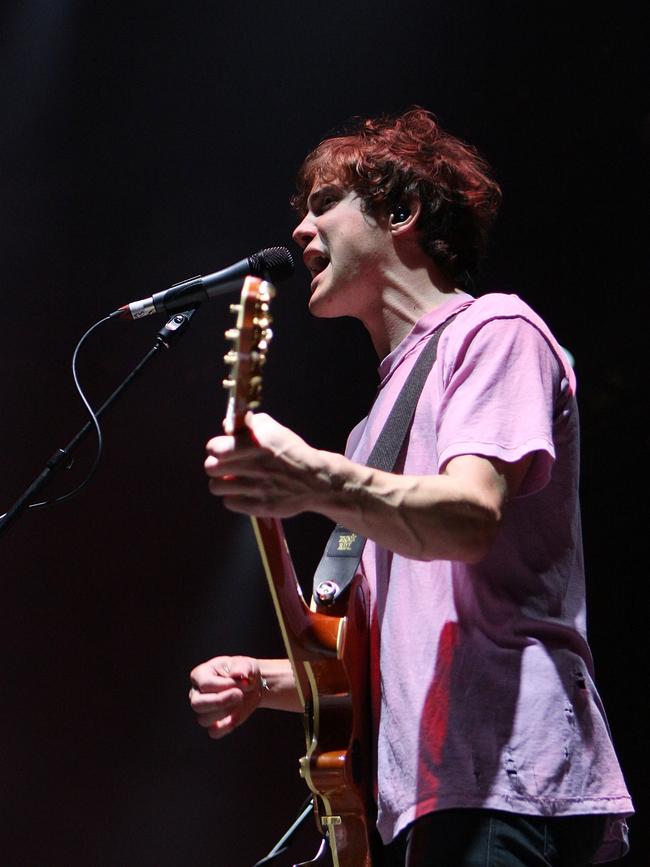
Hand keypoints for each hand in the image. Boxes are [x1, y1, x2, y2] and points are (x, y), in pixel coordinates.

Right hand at [189, 655, 263, 738]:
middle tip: (240, 695)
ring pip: (203, 719)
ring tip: (240, 701)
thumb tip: (238, 674)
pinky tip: (237, 716)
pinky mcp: (214, 724)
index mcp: (200, 674)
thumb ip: (242, 668)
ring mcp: (203, 710)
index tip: (244, 682)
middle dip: (220, 702)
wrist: (251, 684)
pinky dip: (226, 727)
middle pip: (197, 704)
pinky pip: (214, 732)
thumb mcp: (245, 664)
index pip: (205, 684)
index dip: (225, 685)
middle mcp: (197, 693)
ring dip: (225, 712)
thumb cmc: (244, 671)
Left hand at [204, 412, 329, 517]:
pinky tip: (245, 491)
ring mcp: (258, 488)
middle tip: (225, 465)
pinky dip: (234, 497)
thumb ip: (248, 424)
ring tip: (233, 479)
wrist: (315, 480)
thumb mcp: (273, 429)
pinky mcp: (260, 506)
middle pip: (211, 468)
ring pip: (216, 486)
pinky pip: (229, 503)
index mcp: (258, 443)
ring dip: (222, 482)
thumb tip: (226, 426)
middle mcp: (256, 466)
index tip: (221, 449)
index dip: (215, 448)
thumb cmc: (291, 451)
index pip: (215, 448)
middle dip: (215, 465)